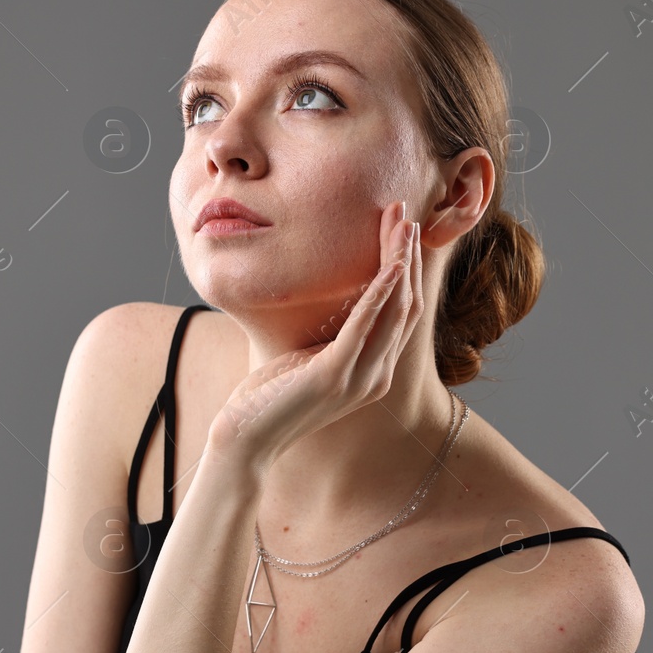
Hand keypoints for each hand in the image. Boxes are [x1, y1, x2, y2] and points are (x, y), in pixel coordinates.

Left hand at [207, 199, 424, 472]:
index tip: (400, 228)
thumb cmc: (270, 397)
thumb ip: (333, 338)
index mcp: (373, 372)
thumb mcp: (309, 359)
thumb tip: (334, 303)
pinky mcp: (334, 376)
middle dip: (406, 255)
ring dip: (398, 262)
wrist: (244, 440)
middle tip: (403, 213)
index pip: (402, 312)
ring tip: (400, 225)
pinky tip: (389, 267)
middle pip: (405, 305)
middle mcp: (375, 376)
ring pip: (393, 310)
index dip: (407, 268)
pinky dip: (379, 295)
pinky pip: (364, 327)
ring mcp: (358, 379)